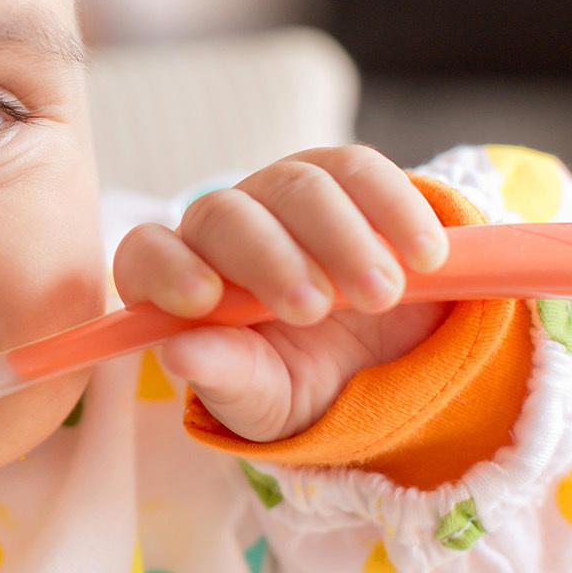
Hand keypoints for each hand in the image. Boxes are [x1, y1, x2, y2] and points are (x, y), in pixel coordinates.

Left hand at [112, 145, 451, 441]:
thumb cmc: (303, 384)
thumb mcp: (269, 401)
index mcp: (184, 283)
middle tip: (315, 309)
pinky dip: (394, 210)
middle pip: (226, 215)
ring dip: (342, 239)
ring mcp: (282, 194)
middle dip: (271, 259)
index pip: (146, 254)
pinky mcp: (344, 176)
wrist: (385, 365)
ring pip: (297, 186)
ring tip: (381, 294)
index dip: (167, 267)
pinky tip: (424, 257)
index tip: (204, 299)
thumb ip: (226, 380)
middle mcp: (223, 228)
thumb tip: (178, 355)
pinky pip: (361, 171)